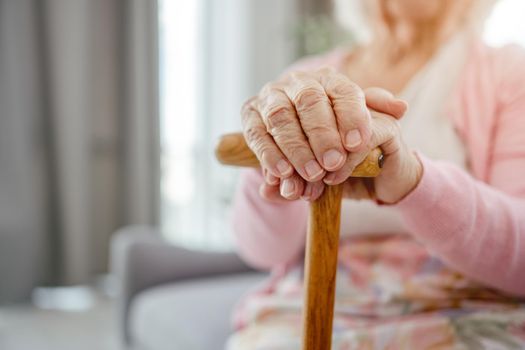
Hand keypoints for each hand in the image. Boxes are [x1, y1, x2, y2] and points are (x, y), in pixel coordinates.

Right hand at [241, 67, 419, 203]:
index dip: (351, 115)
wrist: (293, 133)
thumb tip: (401, 108)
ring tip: (310, 174)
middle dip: (322, 134)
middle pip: (309, 101)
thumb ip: (373, 111)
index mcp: (327, 79)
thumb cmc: (329, 126)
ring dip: (295, 148)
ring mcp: (270, 96)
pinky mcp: (249, 115)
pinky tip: (281, 174)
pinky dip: (268, 154)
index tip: (357, 144)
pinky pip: (256, 133)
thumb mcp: (352, 118)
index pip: (342, 90)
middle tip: (333, 164)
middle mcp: (297, 82)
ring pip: (281, 117)